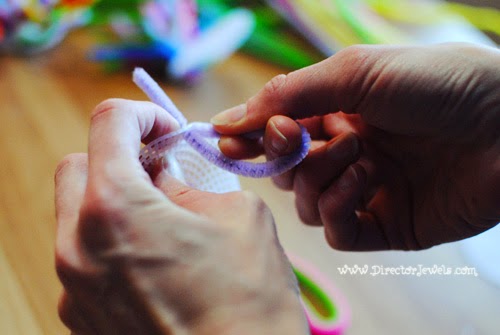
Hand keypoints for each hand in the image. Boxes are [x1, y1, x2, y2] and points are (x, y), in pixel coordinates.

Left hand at [54, 99, 307, 334]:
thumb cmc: (250, 300)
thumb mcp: (236, 216)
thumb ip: (192, 183)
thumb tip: (166, 175)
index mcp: (115, 209)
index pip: (107, 124)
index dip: (141, 114)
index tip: (166, 130)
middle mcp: (77, 247)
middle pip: (77, 167)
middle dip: (116, 155)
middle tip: (160, 169)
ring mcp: (73, 288)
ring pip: (76, 215)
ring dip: (113, 201)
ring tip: (162, 218)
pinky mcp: (81, 318)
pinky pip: (84, 257)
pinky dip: (111, 241)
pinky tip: (154, 259)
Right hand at [212, 43, 499, 250]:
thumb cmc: (437, 83)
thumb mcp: (356, 73)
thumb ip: (289, 95)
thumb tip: (227, 119)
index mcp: (338, 112)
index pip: (276, 130)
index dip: (248, 136)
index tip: (223, 137)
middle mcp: (347, 151)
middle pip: (285, 170)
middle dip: (282, 154)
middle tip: (292, 136)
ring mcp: (365, 189)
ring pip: (305, 203)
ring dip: (318, 177)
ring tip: (356, 152)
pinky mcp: (385, 223)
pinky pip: (337, 230)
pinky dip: (339, 207)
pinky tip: (367, 180)